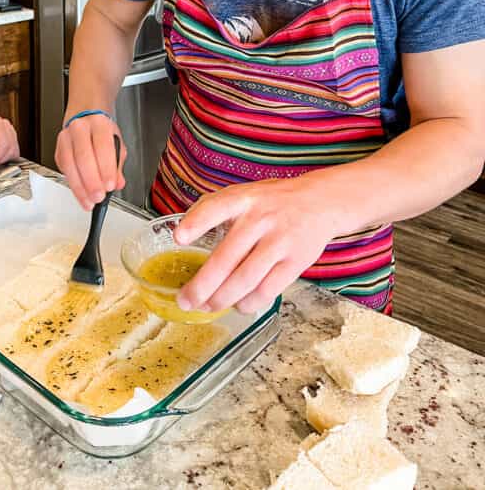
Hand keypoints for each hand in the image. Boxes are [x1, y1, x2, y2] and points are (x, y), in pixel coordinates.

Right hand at [55, 114, 126, 209]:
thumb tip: (118, 183)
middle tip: (98, 197)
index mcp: (99, 124)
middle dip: (91, 181)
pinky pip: (64, 171)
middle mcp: (80, 129)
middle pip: (83, 157)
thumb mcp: (116, 144)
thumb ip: (117, 165)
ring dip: (80, 187)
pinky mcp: (58, 151)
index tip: (109, 186)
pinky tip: (81, 194)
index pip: (102, 146)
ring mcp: (66, 139)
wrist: (85, 119)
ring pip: (69, 165)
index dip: (106, 168)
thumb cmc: (102, 133)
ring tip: (89, 201)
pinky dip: (73, 185)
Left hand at [174, 177, 336, 314]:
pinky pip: (268, 290)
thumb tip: (181, 233)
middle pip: (226, 258)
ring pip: (245, 279)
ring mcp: (280, 241)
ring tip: (207, 307)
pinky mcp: (296, 261)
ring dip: (222, 299)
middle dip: (202, 285)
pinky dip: (249, 303)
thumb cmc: (273, 201)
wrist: (320, 201)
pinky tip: (237, 305)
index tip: (179, 237)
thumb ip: (214, 208)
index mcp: (243, 199)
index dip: (196, 222)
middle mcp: (260, 219)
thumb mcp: (244, 193)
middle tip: (185, 300)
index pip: (216, 207)